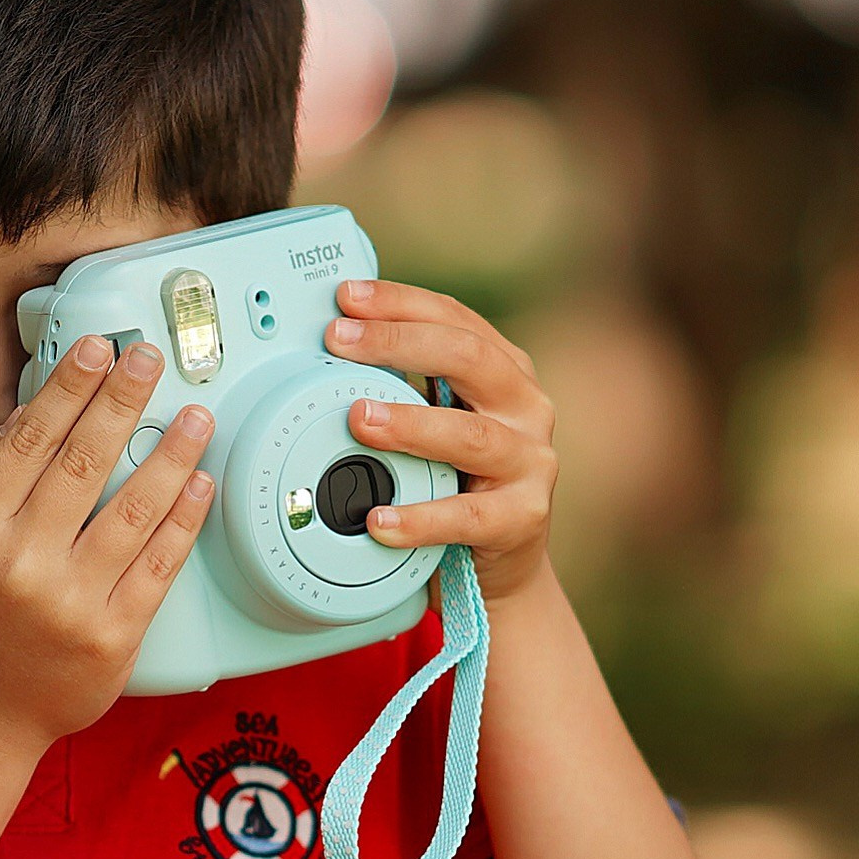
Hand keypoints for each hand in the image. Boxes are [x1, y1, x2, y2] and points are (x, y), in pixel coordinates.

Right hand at [0, 335, 214, 762]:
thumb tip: (22, 416)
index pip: (28, 441)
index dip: (67, 388)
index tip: (96, 349)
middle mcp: (20, 562)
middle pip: (84, 462)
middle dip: (123, 400)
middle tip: (152, 359)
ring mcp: (70, 601)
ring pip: (132, 508)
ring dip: (170, 453)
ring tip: (194, 414)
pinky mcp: (112, 636)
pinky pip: (159, 564)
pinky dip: (184, 519)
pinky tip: (200, 482)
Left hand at [327, 281, 557, 603]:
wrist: (499, 562)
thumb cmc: (456, 479)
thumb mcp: (436, 420)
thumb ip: (403, 385)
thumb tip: (328, 345)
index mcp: (504, 372)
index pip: (455, 320)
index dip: (401, 303)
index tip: (347, 297)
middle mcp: (526, 407)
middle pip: (469, 359)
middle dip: (398, 343)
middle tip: (339, 341)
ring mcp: (530, 462)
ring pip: (472, 435)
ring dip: (410, 423)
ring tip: (358, 418)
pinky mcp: (522, 518)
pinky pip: (467, 517)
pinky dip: (420, 518)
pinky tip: (379, 520)